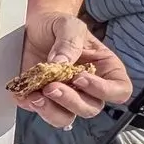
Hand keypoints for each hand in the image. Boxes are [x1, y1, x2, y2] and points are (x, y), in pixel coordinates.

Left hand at [15, 11, 133, 129]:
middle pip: (90, 108)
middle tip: (52, 86)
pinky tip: (24, 95)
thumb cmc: (59, 25)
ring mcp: (66, 96)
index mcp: (106, 70)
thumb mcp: (69, 26)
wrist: (34, 26)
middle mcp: (89, 88)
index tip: (80, 78)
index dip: (103, 91)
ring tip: (37, 95)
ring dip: (52, 111)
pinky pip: (41, 112)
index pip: (119, 91)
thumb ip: (69, 42)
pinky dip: (32, 107)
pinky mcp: (43, 99)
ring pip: (66, 118)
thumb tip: (60, 63)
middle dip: (71, 101)